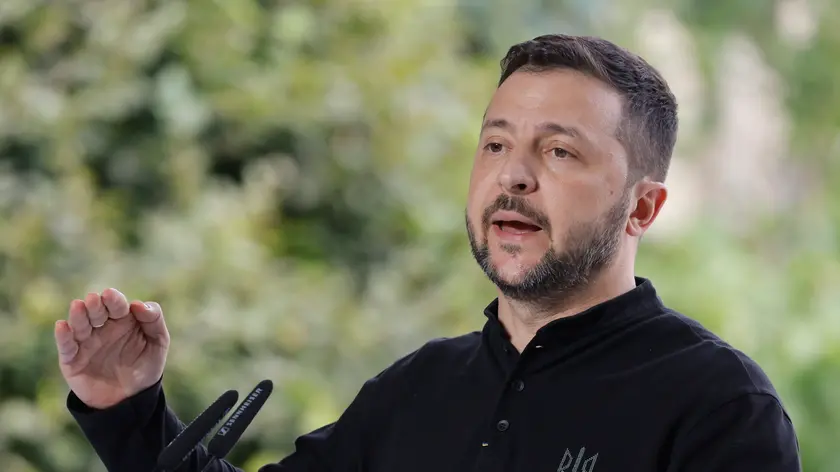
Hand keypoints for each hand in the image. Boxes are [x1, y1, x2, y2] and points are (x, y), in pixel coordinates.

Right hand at [54, 288, 169, 409]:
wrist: (131, 400)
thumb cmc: (145, 367)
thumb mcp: (158, 342)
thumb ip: (154, 320)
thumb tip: (137, 304)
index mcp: (122, 319)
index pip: (116, 305)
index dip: (113, 299)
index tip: (111, 295)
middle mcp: (102, 328)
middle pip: (96, 312)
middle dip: (95, 305)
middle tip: (94, 299)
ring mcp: (85, 343)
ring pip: (79, 325)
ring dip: (78, 316)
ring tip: (78, 306)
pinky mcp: (72, 360)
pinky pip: (66, 347)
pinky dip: (63, 336)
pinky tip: (62, 326)